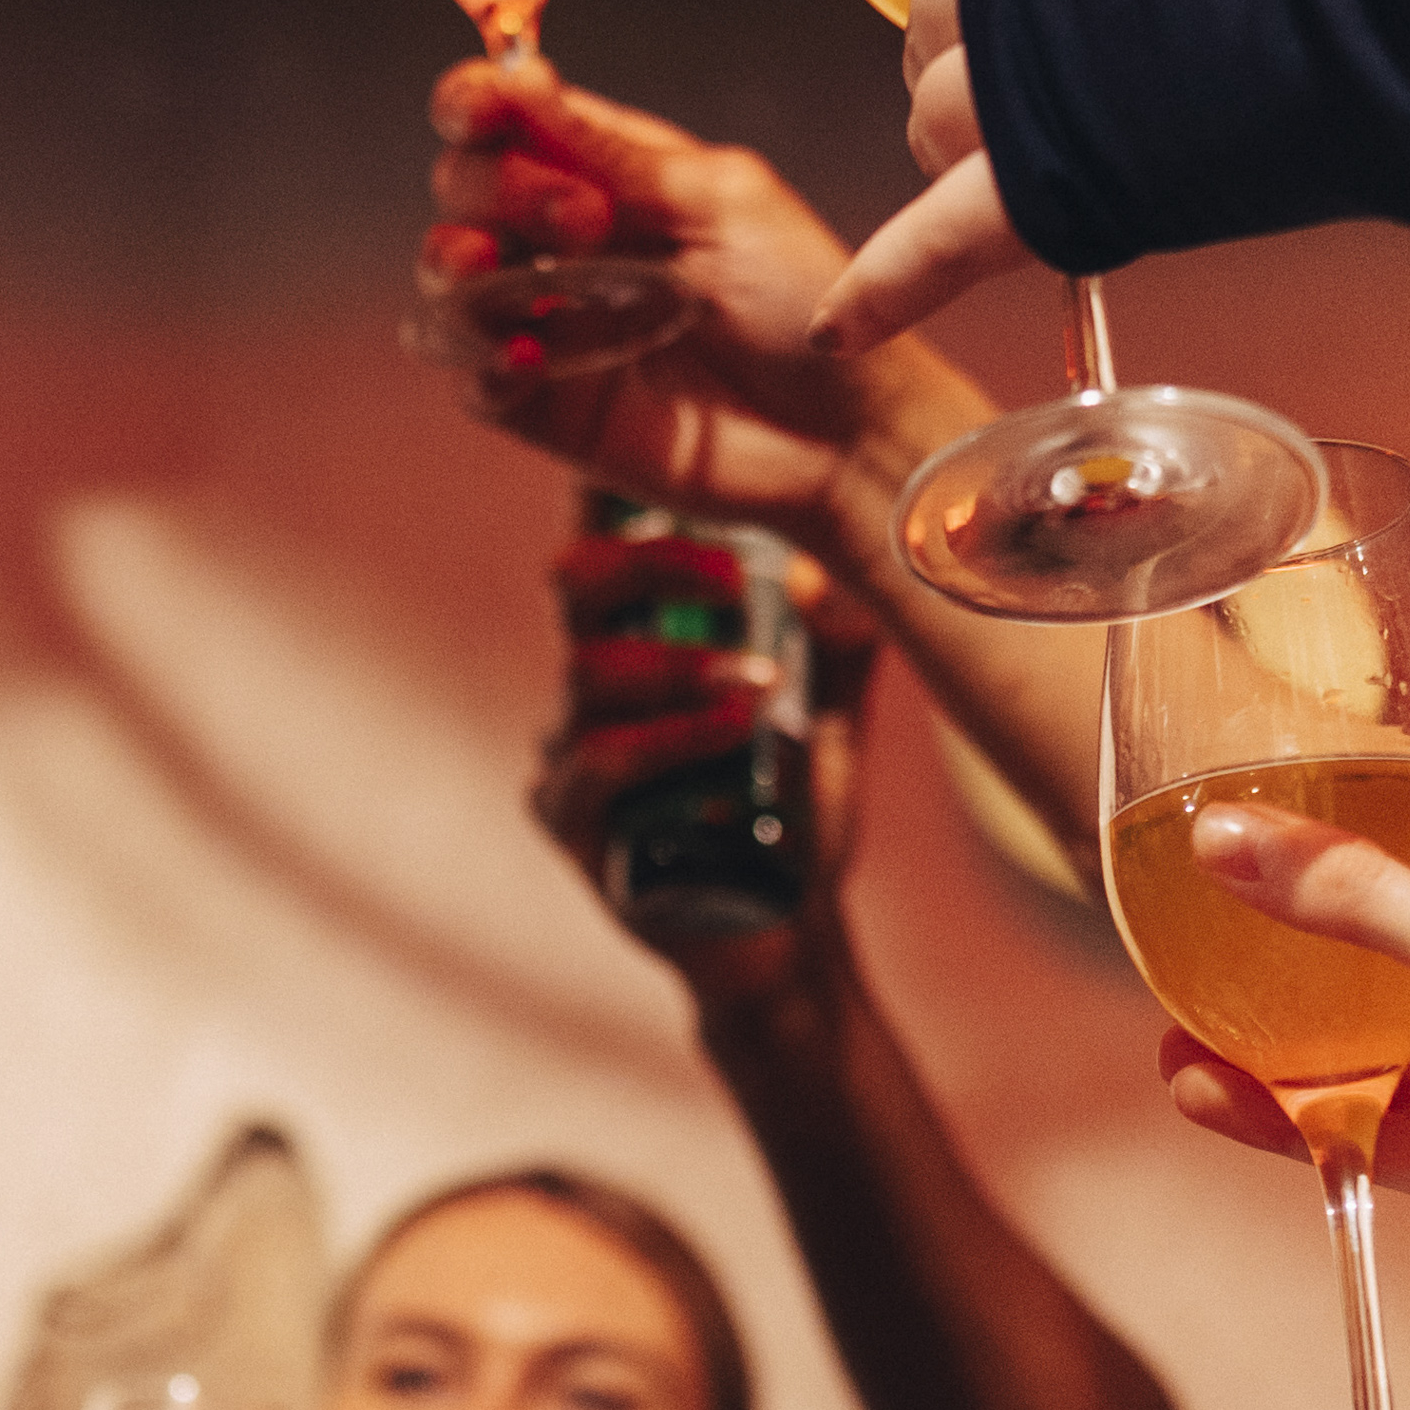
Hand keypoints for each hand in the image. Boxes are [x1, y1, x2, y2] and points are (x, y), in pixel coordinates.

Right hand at [420, 60, 998, 576]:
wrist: (845, 429)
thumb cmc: (802, 300)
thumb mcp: (721, 202)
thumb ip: (614, 153)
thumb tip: (520, 79)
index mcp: (605, 175)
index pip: (506, 124)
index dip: (474, 106)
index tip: (482, 108)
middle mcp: (563, 244)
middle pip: (463, 189)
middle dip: (497, 186)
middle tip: (585, 217)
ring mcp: (549, 324)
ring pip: (447, 282)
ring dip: (455, 263)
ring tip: (496, 267)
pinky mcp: (546, 407)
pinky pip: (473, 378)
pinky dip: (480, 359)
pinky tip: (526, 357)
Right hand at [535, 538, 879, 1002]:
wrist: (786, 935)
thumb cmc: (798, 818)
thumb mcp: (835, 714)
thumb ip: (840, 639)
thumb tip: (840, 560)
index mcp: (639, 643)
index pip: (613, 546)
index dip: (620, 494)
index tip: (686, 474)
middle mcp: (588, 687)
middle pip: (575, 582)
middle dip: (653, 562)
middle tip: (732, 575)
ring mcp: (568, 753)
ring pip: (589, 672)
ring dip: (680, 665)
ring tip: (757, 681)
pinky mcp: (570, 822)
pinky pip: (602, 762)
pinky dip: (671, 739)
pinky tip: (735, 730)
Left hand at [732, 0, 1037, 353]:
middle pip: (930, 26)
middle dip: (959, 49)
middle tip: (1040, 60)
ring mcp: (1014, 79)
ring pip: (936, 123)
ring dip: (963, 138)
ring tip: (1050, 141)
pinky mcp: (1050, 182)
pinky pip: (940, 246)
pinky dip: (884, 291)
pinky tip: (833, 328)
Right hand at [1158, 837, 1409, 1378]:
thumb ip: (1352, 894)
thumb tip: (1232, 840)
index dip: (1395, 866)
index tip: (1298, 861)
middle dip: (1314, 973)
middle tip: (1218, 954)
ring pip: (1388, 1065)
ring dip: (1288, 1057)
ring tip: (1182, 1039)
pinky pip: (1381, 1139)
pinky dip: (1301, 1124)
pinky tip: (1221, 1102)